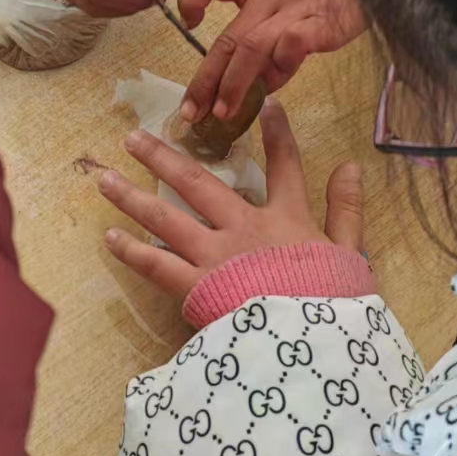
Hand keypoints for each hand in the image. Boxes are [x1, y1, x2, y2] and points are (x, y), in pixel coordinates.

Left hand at [99, 97, 363, 299]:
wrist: (310, 348)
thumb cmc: (333, 303)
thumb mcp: (351, 254)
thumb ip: (347, 209)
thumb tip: (351, 165)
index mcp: (286, 218)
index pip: (285, 166)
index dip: (279, 134)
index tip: (268, 107)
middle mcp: (243, 227)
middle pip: (199, 182)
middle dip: (165, 156)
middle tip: (133, 138)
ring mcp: (215, 256)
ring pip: (166, 217)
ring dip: (133, 197)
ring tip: (105, 178)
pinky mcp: (196, 288)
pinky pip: (157, 266)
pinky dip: (132, 252)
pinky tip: (110, 238)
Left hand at [176, 0, 365, 124]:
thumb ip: (272, 38)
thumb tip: (258, 84)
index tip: (189, 22)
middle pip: (229, 37)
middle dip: (206, 78)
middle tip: (191, 110)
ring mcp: (294, 12)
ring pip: (252, 46)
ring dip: (233, 83)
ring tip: (222, 113)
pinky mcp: (323, 25)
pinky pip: (292, 44)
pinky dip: (280, 67)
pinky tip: (274, 85)